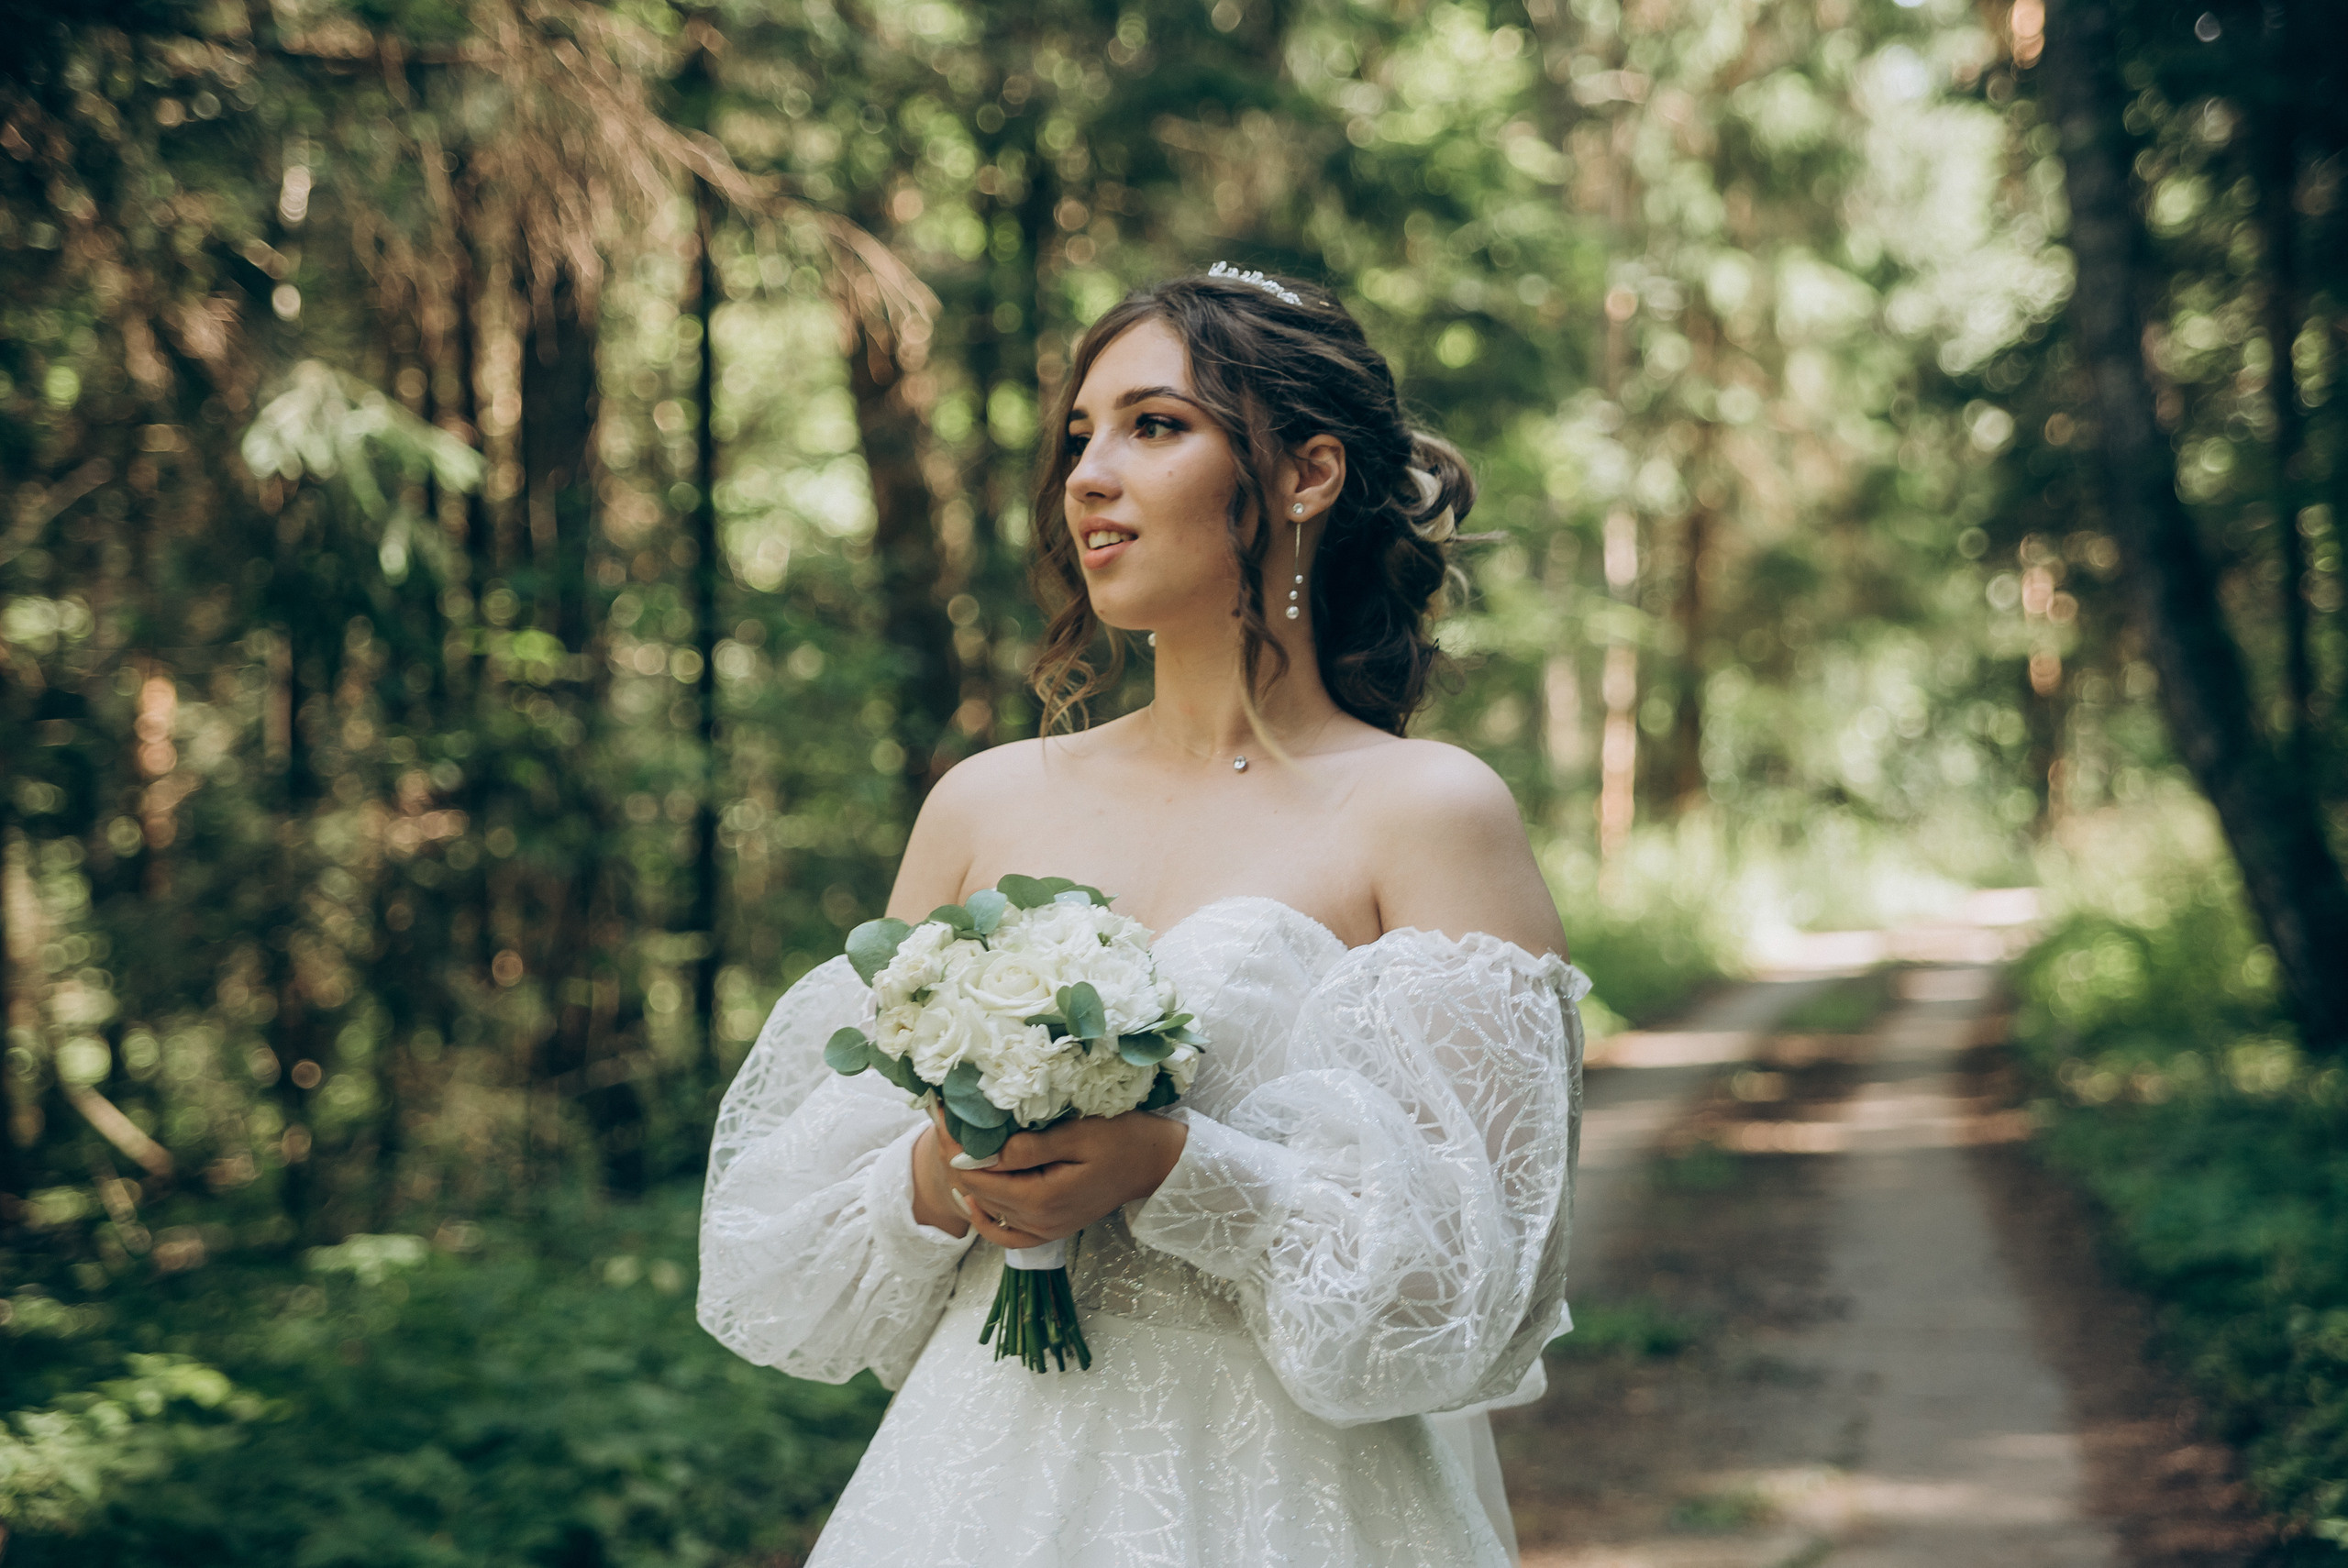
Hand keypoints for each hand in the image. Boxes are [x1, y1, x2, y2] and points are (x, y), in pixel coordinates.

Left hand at [926, 1102, 1186, 1249]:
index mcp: (1042, 1199)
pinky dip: (986, 1219)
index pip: (978, 1178)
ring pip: (987, 1210)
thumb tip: (987, 1153)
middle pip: (977, 1194)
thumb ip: (1032, 1147)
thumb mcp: (1079, 1134)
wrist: (1154, 1163)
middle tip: (942, 1120)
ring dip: (968, 1179)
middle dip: (956, 1158)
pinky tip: (974, 1199)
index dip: (954, 1147)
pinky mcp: (1051, 1230)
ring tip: (954, 1144)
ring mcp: (1045, 1230)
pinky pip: (1007, 1235)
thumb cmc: (1122, 1139)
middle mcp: (1039, 1222)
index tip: (941, 1114)